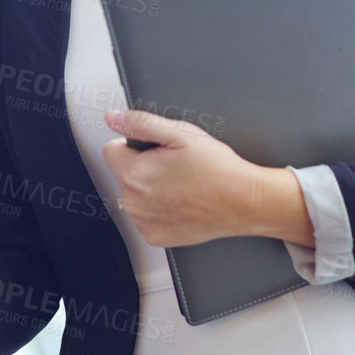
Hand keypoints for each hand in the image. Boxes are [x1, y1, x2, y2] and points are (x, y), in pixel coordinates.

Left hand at [101, 109, 312, 247]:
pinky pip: (145, 217)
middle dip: (142, 167)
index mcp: (135, 174)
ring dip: (149, 189)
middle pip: (123, 174)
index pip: (111, 150)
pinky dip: (158, 210)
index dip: (133, 145)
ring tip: (180, 185)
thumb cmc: (217, 169)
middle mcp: (134, 202)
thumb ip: (141, 123)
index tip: (155, 150)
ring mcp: (144, 222)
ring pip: (133, 196)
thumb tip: (113, 118)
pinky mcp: (155, 237)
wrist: (243, 202)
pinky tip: (181, 203)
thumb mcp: (181, 134)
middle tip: (174, 167)